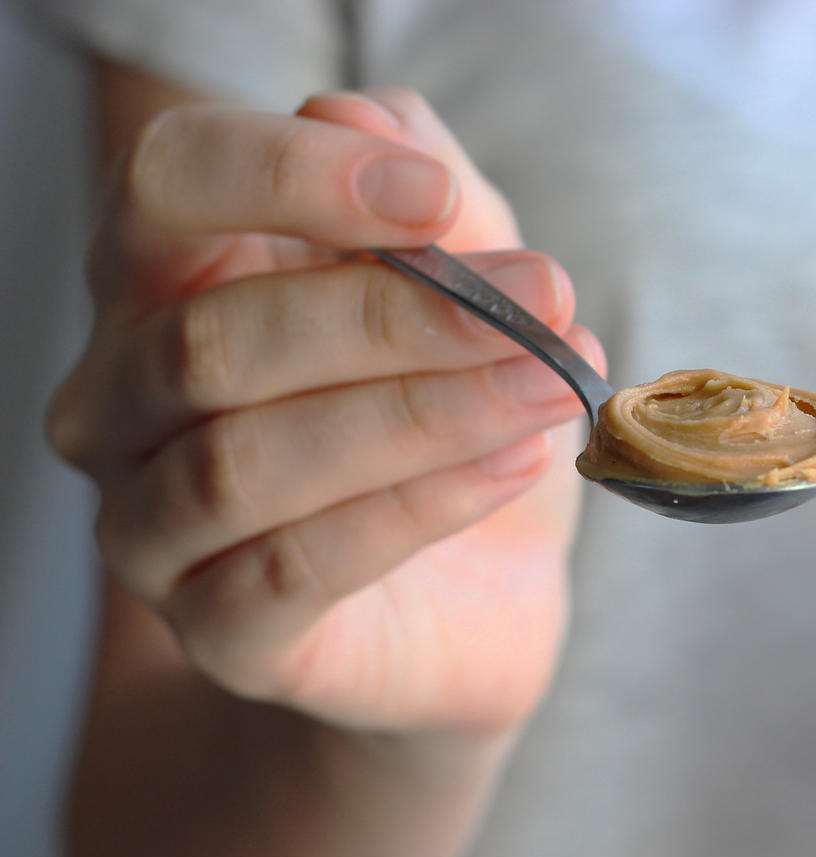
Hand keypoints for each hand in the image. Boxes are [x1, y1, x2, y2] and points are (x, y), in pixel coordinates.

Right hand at [48, 88, 602, 732]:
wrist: (483, 600)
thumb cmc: (455, 421)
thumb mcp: (471, 287)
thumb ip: (427, 196)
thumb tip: (365, 116)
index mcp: (162, 283)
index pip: (168, 186)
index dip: (292, 176)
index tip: (434, 196)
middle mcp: (121, 402)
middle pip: (214, 336)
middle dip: (397, 314)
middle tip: (545, 301)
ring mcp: (152, 529)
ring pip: (246, 460)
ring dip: (422, 413)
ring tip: (549, 387)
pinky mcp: (220, 635)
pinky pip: (295, 567)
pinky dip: (420, 505)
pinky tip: (518, 464)